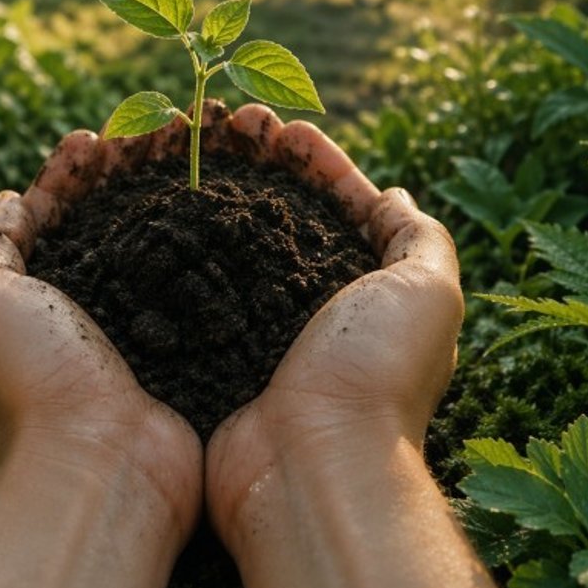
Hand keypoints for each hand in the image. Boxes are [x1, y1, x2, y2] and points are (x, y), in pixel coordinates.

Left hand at [0, 131, 201, 541]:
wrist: (106, 463)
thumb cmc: (34, 379)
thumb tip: (9, 201)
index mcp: (32, 297)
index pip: (51, 212)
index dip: (68, 170)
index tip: (93, 135)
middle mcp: (87, 307)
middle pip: (108, 216)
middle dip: (126, 167)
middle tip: (156, 128)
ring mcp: (142, 323)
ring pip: (158, 234)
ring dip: (171, 185)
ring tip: (194, 146)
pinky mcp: (189, 337)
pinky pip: (201, 268)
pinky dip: (209, 226)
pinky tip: (222, 197)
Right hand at [205, 116, 462, 541]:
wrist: (308, 463)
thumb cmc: (374, 374)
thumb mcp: (428, 291)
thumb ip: (419, 237)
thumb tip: (397, 195)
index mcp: (364, 288)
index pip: (340, 202)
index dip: (316, 160)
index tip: (284, 125)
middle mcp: (309, 303)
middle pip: (283, 211)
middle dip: (260, 162)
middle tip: (228, 123)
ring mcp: (257, 323)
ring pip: (233, 234)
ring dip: (216, 184)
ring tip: (190, 146)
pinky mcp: (211, 342)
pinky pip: (192, 273)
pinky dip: (178, 231)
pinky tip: (160, 198)